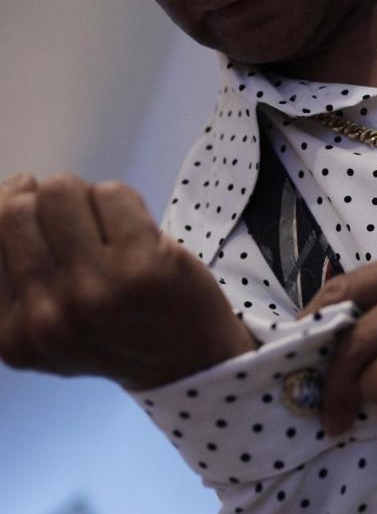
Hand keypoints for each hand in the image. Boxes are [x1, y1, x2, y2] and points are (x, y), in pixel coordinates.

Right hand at [0, 173, 256, 390]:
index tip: (37, 212)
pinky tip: (138, 230)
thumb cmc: (115, 332)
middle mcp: (45, 315)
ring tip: (108, 225)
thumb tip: (14, 184)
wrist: (189, 362)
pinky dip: (125, 201)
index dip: (9, 208)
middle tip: (80, 220)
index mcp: (11, 335)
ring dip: (87, 197)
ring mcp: (94, 288)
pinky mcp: (143, 264)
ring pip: (60, 192)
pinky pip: (112, 193)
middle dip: (48, 203)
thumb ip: (16, 270)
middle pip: (17, 210)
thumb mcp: (47, 326)